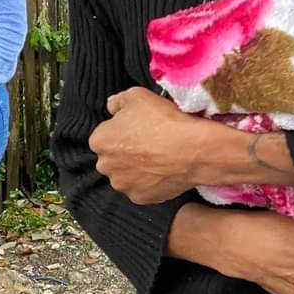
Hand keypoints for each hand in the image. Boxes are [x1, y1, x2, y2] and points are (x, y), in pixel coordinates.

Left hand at [89, 87, 203, 203]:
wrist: (193, 149)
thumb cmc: (164, 121)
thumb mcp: (138, 95)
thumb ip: (118, 101)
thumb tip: (112, 106)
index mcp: (100, 140)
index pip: (105, 134)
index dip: (123, 129)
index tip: (140, 127)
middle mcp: (105, 166)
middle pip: (113, 157)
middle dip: (126, 152)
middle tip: (149, 142)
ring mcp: (123, 184)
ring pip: (126, 175)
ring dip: (137, 168)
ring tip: (159, 157)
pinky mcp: (140, 198)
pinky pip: (142, 188)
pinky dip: (151, 181)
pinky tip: (164, 170)